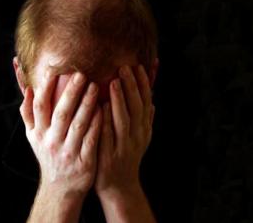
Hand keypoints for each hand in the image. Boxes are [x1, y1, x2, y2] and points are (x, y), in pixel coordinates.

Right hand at [19, 71, 101, 199]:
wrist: (61, 189)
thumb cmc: (50, 155)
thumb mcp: (34, 137)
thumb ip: (29, 114)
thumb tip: (27, 88)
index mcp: (39, 133)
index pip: (40, 107)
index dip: (46, 88)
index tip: (55, 70)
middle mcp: (51, 142)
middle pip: (60, 113)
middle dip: (71, 93)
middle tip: (82, 74)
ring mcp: (68, 152)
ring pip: (78, 125)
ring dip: (87, 105)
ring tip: (96, 87)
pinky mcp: (84, 161)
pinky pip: (92, 140)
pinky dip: (98, 124)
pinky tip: (105, 110)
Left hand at [95, 64, 154, 197]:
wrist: (119, 186)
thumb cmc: (126, 157)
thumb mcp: (140, 138)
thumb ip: (146, 119)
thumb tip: (153, 101)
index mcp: (144, 128)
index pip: (146, 101)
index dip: (144, 84)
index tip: (139, 66)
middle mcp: (137, 136)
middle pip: (136, 107)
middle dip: (131, 86)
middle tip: (124, 67)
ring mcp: (124, 146)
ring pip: (124, 120)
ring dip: (119, 100)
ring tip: (113, 82)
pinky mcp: (110, 156)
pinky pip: (108, 136)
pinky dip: (106, 121)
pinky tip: (100, 107)